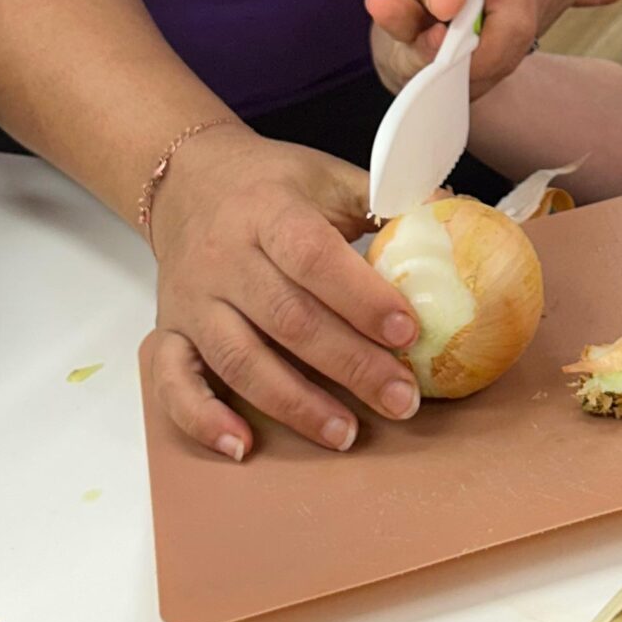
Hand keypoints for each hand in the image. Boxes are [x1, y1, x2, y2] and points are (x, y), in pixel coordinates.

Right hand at [145, 123, 422, 459]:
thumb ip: (382, 199)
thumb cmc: (270, 184)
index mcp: (269, 212)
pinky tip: (242, 446)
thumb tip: (453, 214)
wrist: (187, 179)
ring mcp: (193, 300)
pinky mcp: (168, 330)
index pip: (313, 258)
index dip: (362, 299)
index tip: (409, 333)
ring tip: (346, 434)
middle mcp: (224, 258)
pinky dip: (203, 418)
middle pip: (286, 319)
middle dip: (349, 365)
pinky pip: (173, 381)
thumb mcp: (325, 175)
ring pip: (239, 359)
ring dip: (294, 403)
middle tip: (400, 399)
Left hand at [365, 0, 621, 88]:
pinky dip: (500, 33)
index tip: (429, 46)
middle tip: (424, 29)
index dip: (469, 57)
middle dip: (461, 53)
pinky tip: (489, 27)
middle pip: (507, 45)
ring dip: (475, 38)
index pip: (507, 32)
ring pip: (515, 39)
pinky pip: (530, 24)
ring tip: (443, 2)